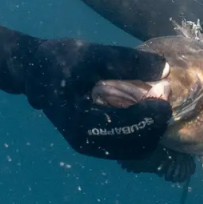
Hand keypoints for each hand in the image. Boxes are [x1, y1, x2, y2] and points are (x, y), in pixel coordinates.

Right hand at [21, 37, 171, 159]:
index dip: (151, 114)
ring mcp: (89, 145)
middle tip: (165, 100)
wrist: (36, 71)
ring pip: (134, 149)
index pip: (126, 127)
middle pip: (135, 144)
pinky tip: (144, 112)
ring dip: (150, 130)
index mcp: (80, 122)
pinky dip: (140, 133)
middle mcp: (85, 141)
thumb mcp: (93, 54)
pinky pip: (126, 146)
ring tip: (156, 105)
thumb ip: (127, 61)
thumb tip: (164, 69)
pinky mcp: (93, 143)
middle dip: (154, 124)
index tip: (166, 98)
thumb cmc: (60, 60)